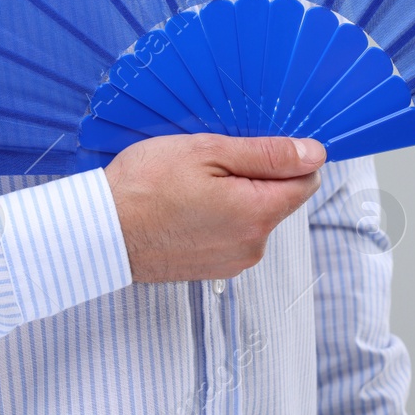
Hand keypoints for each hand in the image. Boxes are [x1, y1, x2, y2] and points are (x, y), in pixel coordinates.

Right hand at [104, 133, 326, 282]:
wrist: (100, 232)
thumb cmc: (145, 186)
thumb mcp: (208, 152)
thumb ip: (267, 154)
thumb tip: (314, 154)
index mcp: (257, 214)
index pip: (306, 182)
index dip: (288, 157)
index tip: (257, 146)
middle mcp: (253, 246)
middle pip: (279, 200)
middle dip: (256, 176)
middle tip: (212, 162)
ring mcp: (233, 262)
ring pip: (254, 217)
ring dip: (236, 197)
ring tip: (192, 186)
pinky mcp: (213, 269)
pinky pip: (232, 235)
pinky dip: (218, 217)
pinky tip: (186, 206)